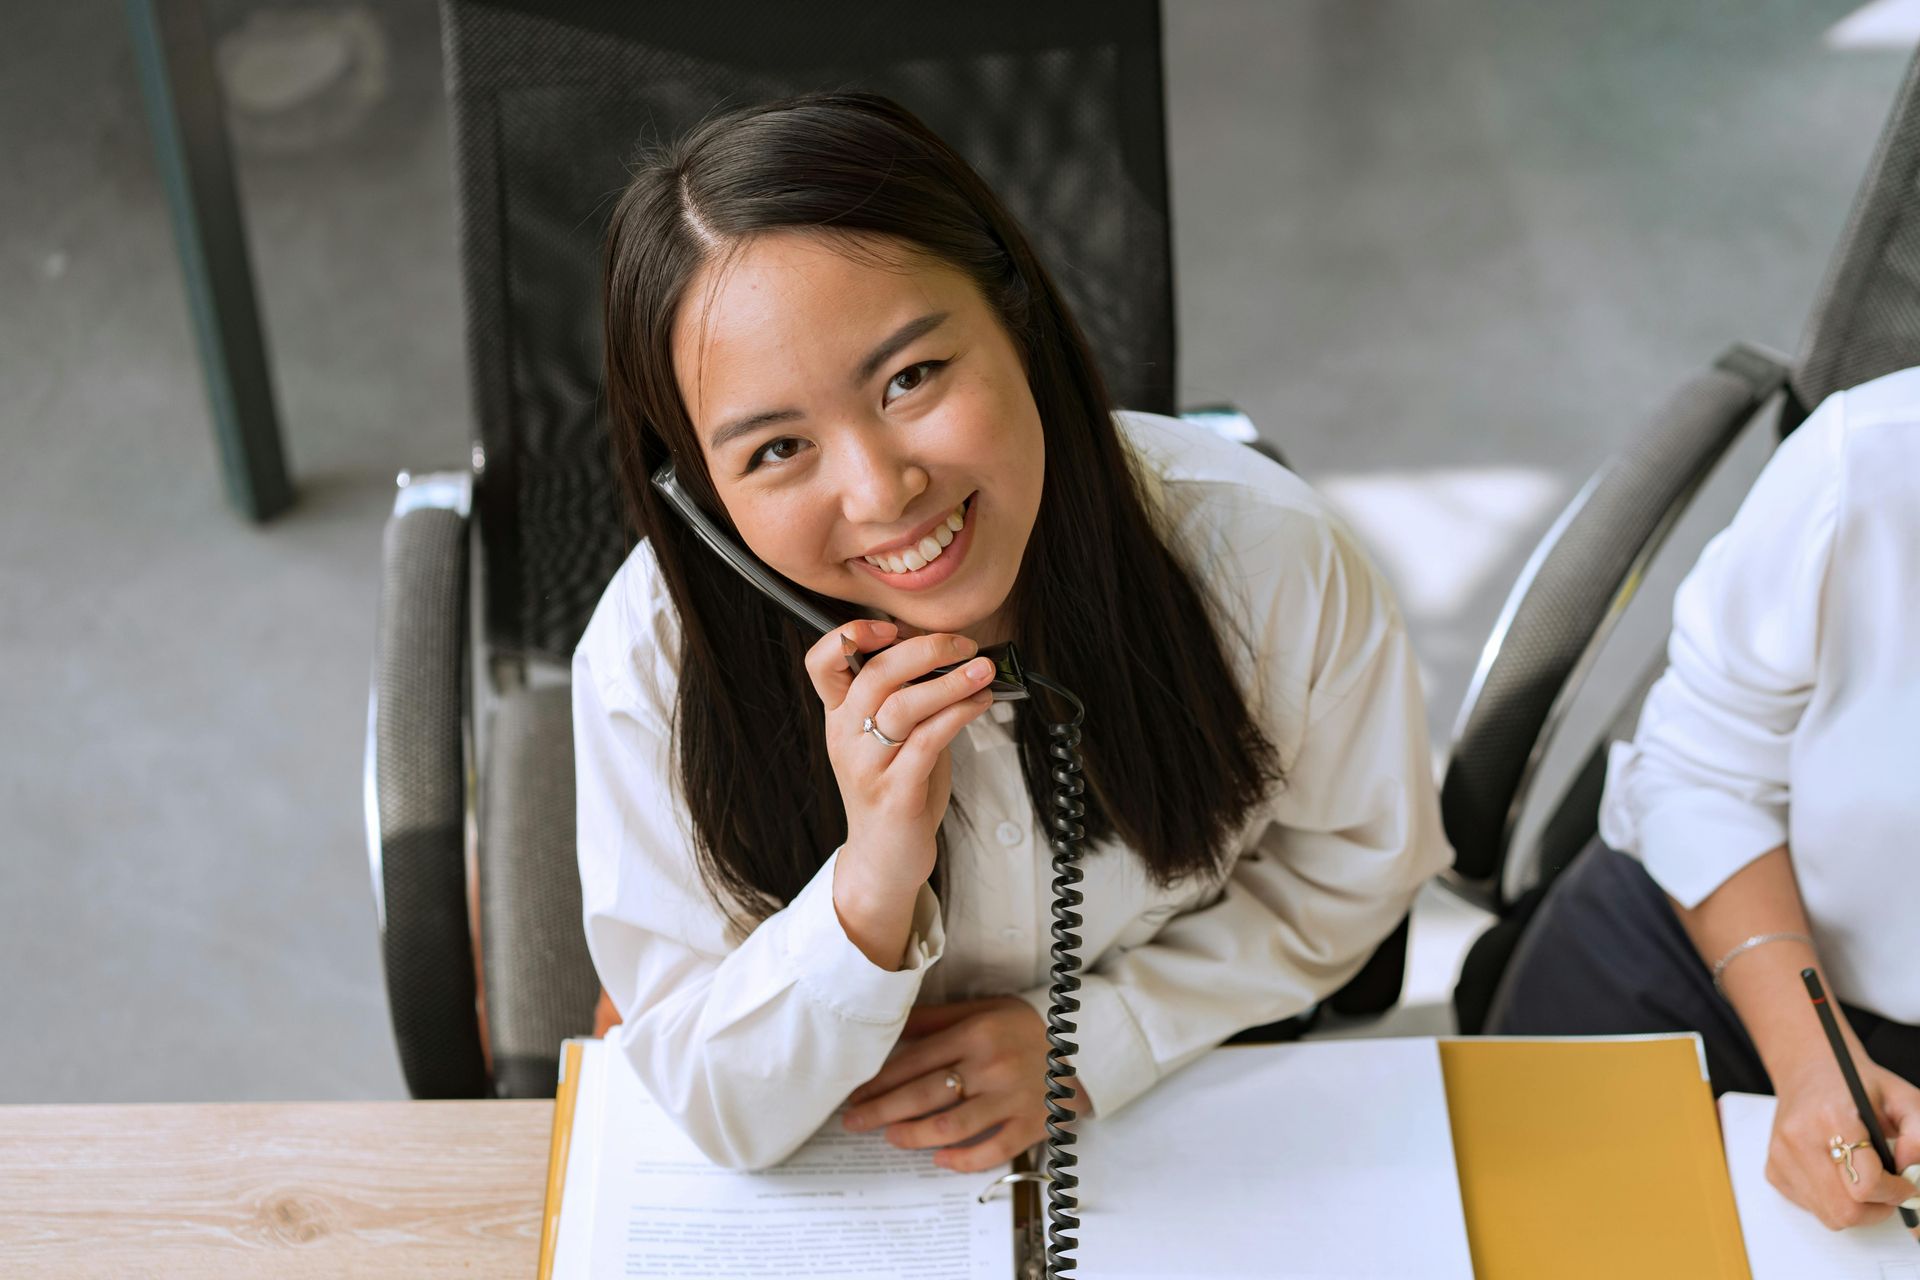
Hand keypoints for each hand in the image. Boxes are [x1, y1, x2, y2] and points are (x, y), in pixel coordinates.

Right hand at [802, 619, 997, 904]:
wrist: (885, 859)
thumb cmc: (895, 789)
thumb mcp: (892, 736)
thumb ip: (910, 697)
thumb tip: (953, 655)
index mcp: (839, 717)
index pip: (821, 663)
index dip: (850, 635)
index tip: (891, 626)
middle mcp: (845, 738)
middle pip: (873, 675)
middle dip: (923, 649)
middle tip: (962, 645)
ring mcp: (867, 768)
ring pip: (902, 706)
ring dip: (949, 682)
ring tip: (982, 672)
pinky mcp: (896, 794)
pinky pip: (926, 743)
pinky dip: (957, 715)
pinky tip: (979, 704)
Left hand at [841, 997, 1082, 1172]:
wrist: (1080, 1042)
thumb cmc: (1020, 1026)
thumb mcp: (979, 1011)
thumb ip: (934, 1020)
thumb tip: (888, 1027)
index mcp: (975, 1034)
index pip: (914, 1062)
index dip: (879, 1081)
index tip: (854, 1094)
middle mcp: (991, 1066)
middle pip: (925, 1095)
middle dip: (882, 1111)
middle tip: (853, 1122)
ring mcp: (1013, 1098)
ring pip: (952, 1126)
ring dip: (913, 1136)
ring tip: (890, 1138)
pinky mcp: (1032, 1125)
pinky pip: (993, 1150)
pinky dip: (963, 1159)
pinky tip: (938, 1159)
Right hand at [1764, 1053, 1919, 1230]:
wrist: (1807, 1069)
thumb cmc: (1852, 1083)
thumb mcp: (1901, 1097)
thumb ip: (1919, 1133)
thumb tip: (1911, 1168)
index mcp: (1831, 1117)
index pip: (1866, 1184)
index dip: (1895, 1192)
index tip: (1905, 1184)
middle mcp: (1798, 1138)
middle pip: (1845, 1210)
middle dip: (1876, 1209)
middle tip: (1887, 1189)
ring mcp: (1781, 1156)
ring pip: (1830, 1216)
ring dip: (1857, 1208)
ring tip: (1864, 1179)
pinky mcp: (1773, 1170)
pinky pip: (1813, 1208)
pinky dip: (1833, 1201)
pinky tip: (1838, 1175)